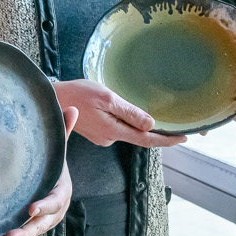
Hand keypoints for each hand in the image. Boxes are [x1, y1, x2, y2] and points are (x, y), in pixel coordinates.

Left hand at [4, 106, 77, 235]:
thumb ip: (63, 131)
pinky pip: (27, 231)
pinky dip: (17, 235)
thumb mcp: (57, 147)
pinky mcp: (33, 223)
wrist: (50, 175)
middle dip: (30, 228)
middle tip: (13, 233)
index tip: (31, 208)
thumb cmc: (52, 161)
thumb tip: (73, 108)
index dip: (45, 205)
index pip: (56, 199)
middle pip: (45, 221)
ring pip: (35, 230)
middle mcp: (55, 207)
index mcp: (62, 190)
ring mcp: (45, 218)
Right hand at [52, 79, 184, 147]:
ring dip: (136, 122)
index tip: (183, 137)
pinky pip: (117, 127)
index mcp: (114, 131)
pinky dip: (124, 120)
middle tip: (171, 122)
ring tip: (140, 107)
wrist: (51, 101)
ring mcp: (103, 137)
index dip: (166, 140)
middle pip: (138, 135)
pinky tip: (119, 109)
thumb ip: (129, 112)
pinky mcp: (97, 133)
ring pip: (127, 130)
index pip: (147, 139)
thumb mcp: (107, 99)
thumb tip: (150, 124)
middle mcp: (110, 138)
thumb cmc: (78, 95)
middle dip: (154, 130)